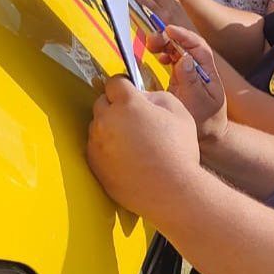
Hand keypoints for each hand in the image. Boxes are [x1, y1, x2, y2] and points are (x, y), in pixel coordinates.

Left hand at [87, 76, 200, 216]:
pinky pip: (96, 148)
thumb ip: (156, 95)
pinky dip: (107, 149)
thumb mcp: (179, 112)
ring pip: (98, 126)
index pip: (114, 82)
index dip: (124, 85)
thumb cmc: (178, 151)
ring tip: (133, 142)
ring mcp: (97, 144)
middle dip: (115, 106)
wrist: (171, 191)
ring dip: (110, 128)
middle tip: (135, 118)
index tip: (131, 91)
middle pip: (102, 102)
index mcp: (127, 104)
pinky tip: (127, 157)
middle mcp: (106, 121)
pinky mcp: (94, 165)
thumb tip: (142, 97)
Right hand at [147, 25, 226, 142]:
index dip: (184, 35)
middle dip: (169, 37)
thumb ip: (191, 81)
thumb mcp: (198, 102)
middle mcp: (200, 69)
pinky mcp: (181, 77)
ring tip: (151, 45)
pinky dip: (165, 53)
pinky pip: (173, 59)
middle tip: (152, 40)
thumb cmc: (205, 121)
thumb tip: (184, 58)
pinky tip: (158, 56)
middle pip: (186, 45)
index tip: (168, 30)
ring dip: (165, 44)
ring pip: (179, 50)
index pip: (198, 47)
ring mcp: (191, 72)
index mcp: (208, 72)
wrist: (206, 135)